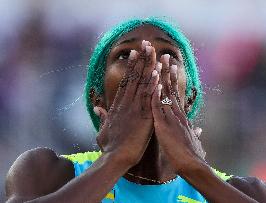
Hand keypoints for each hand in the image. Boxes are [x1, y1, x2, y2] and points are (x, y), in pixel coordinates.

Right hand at [94, 41, 158, 166]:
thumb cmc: (109, 147)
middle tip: (145, 44)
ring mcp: (134, 109)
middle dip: (141, 60)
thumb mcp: (102, 129)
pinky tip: (157, 72)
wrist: (115, 158)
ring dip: (147, 67)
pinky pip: (149, 98)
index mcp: (118, 106)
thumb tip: (97, 108)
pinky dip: (152, 85)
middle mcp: (126, 103)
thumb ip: (102, 117)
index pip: (126, 81)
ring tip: (152, 50)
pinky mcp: (143, 117)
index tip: (135, 53)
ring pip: (141, 84)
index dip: (131, 67)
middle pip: (134, 78)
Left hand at [151, 54, 205, 172]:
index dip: (171, 80)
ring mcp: (171, 117)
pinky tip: (154, 83)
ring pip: (165, 93)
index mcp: (180, 115)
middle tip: (165, 55)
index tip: (170, 67)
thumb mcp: (192, 140)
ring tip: (160, 61)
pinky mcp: (164, 125)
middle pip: (171, 88)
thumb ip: (194, 132)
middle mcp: (176, 112)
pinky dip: (156, 95)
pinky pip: (158, 107)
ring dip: (162, 77)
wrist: (192, 164)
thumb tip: (199, 129)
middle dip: (168, 71)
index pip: (175, 94)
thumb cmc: (191, 154)